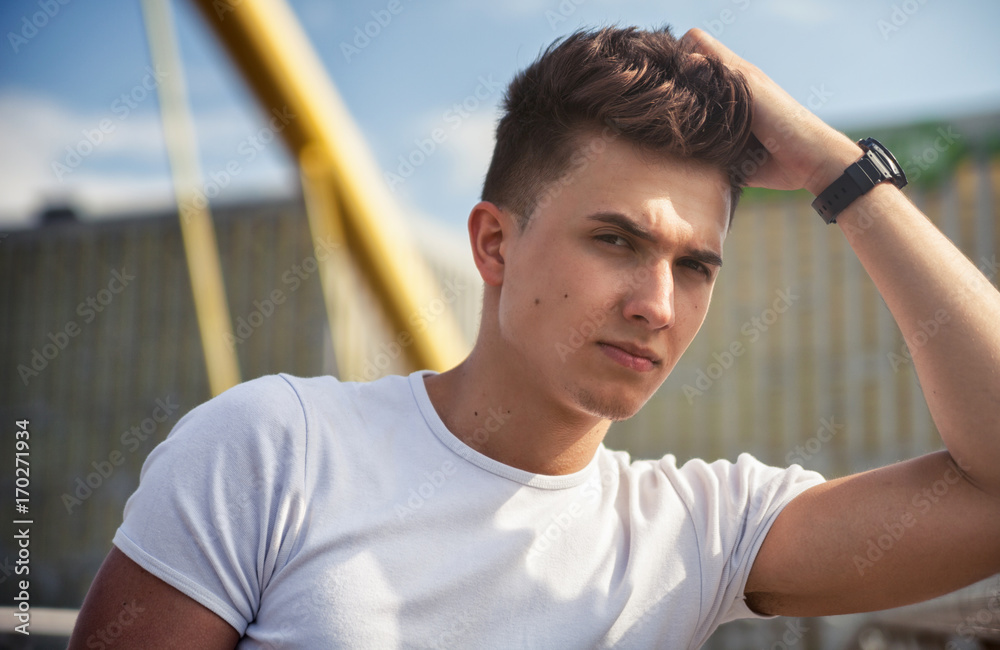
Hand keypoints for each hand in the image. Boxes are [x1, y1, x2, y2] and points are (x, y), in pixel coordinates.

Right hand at [679, 28, 859, 195]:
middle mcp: (720, 97)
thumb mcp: (751, 88)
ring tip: (672, 132)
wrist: (806, 162)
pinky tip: (682, 156)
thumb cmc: (784, 118)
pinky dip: (687, 156)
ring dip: (677, 126)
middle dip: (671, 92)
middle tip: (665, 105)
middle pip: (684, 84)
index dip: (681, 50)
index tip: (670, 68)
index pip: (694, 46)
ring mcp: (717, 126)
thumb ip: (720, 74)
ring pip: (684, 119)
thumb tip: (686, 59)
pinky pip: (694, 154)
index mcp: (729, 74)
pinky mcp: (718, 155)